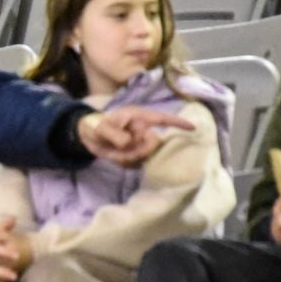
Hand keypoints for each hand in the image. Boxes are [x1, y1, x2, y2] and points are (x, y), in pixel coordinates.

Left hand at [76, 106, 192, 165]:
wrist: (87, 135)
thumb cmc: (97, 125)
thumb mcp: (102, 128)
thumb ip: (115, 135)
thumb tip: (129, 142)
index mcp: (139, 118)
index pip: (162, 119)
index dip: (178, 123)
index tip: (193, 128)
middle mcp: (143, 130)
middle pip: (153, 143)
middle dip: (139, 150)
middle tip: (120, 147)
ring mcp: (140, 143)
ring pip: (144, 156)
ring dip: (128, 157)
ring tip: (114, 150)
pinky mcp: (135, 155)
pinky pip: (135, 163)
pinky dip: (124, 162)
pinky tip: (115, 156)